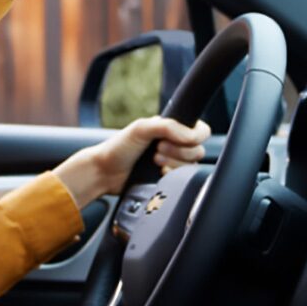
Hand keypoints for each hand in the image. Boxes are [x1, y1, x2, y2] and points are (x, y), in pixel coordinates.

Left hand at [55, 116, 210, 208]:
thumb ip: (168, 126)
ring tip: (155, 161)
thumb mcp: (141, 128)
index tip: (172, 138)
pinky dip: (172, 175)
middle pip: (198, 150)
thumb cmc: (119, 147)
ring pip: (192, 165)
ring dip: (173, 163)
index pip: (201, 130)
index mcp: (170, 128)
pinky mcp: (170, 179)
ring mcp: (173, 163)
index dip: (193, 136)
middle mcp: (175, 145)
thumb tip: (192, 136)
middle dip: (177, 151)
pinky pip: (185, 179)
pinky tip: (158, 173)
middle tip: (157, 150)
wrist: (105, 172)